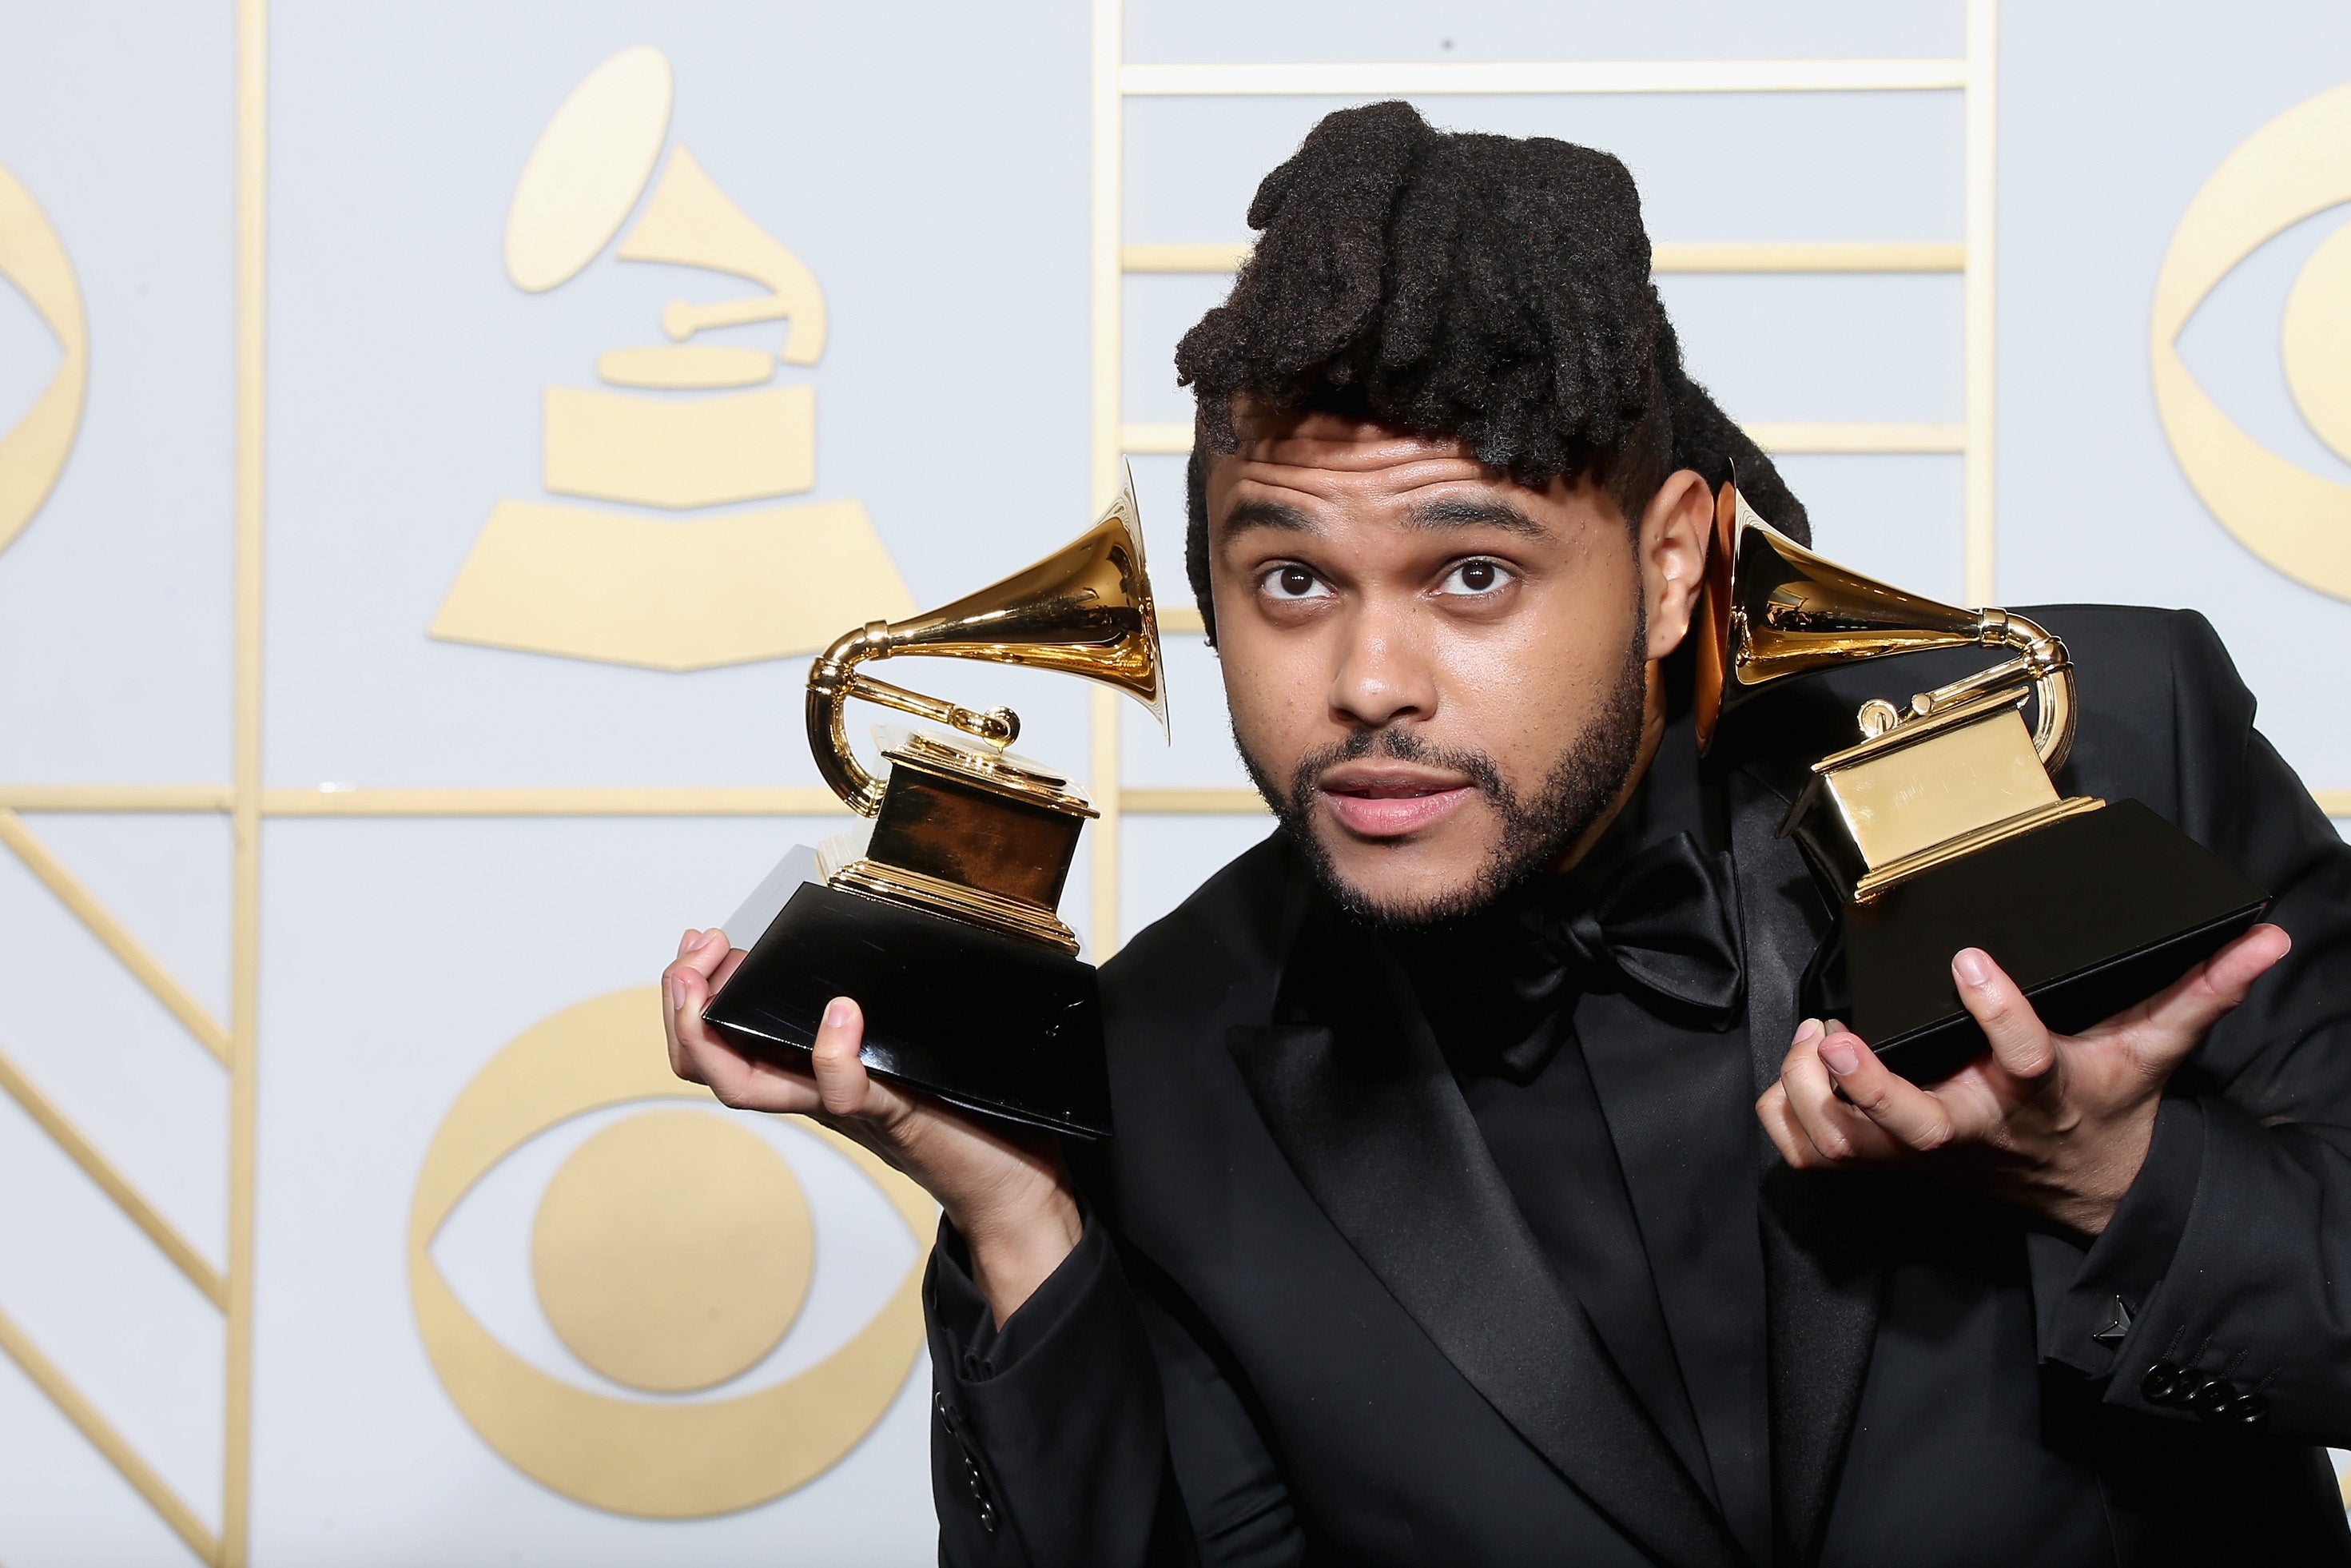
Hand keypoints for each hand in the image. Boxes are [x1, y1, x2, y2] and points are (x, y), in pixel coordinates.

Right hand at [662, 928, 1081, 1323]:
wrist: (1014, 1182)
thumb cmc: (962, 1113)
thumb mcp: (900, 1046)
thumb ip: (873, 1010)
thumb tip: (856, 945)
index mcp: (807, 1070)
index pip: (719, 1042)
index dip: (690, 997)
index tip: (699, 946)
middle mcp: (813, 1091)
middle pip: (712, 1065)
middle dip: (682, 1009)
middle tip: (692, 961)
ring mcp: (849, 1107)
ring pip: (750, 1085)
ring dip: (716, 1032)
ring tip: (718, 980)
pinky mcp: (897, 1115)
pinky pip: (848, 1094)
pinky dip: (834, 1058)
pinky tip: (838, 1015)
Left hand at [1756, 924, 2291, 1233]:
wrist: (2087, 1188)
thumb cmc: (2106, 1106)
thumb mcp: (2156, 1049)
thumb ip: (2202, 991)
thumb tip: (2263, 941)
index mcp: (2038, 1093)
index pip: (2026, 1056)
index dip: (1999, 1012)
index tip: (1972, 961)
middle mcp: (1975, 1128)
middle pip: (1915, 1124)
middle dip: (1870, 1085)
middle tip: (1835, 1035)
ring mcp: (1926, 1155)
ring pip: (1852, 1142)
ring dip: (1815, 1092)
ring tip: (1813, 1034)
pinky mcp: (1892, 1166)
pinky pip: (1819, 1156)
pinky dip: (1790, 1118)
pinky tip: (1795, 1071)